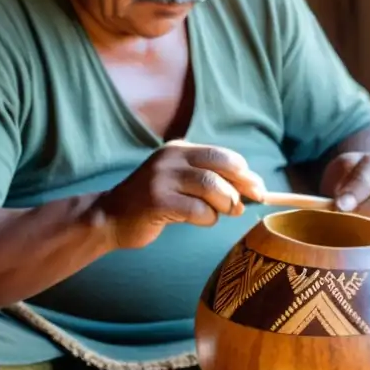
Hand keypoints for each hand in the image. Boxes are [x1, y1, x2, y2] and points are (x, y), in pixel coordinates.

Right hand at [95, 140, 266, 250]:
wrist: (110, 217)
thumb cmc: (154, 202)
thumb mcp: (180, 182)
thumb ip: (210, 180)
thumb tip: (252, 188)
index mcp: (179, 149)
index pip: (222, 156)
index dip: (245, 173)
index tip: (258, 189)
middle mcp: (170, 158)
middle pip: (221, 167)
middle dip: (240, 187)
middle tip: (244, 205)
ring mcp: (162, 178)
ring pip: (211, 187)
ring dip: (224, 204)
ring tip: (221, 213)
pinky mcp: (157, 201)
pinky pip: (197, 210)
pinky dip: (207, 218)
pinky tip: (200, 220)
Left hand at [321, 152, 369, 238]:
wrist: (363, 183)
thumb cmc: (345, 183)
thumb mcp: (335, 178)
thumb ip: (335, 191)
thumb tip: (335, 210)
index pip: (366, 178)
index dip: (354, 194)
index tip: (340, 208)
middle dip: (366, 216)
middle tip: (349, 229)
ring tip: (362, 238)